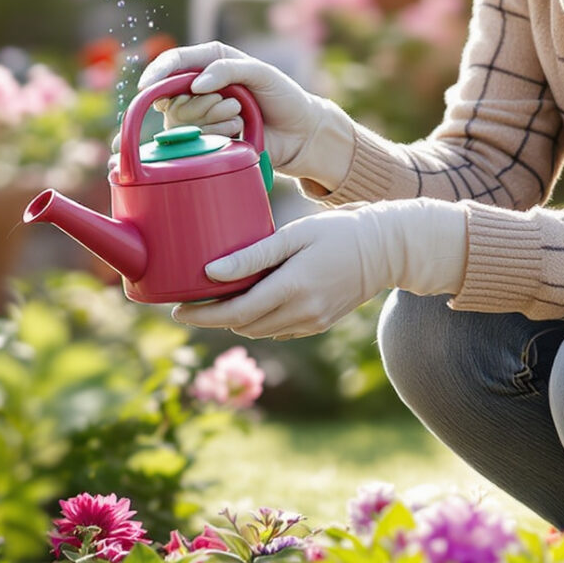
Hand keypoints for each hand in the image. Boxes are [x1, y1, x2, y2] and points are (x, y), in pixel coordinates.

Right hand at [140, 42, 356, 188]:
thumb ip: (227, 70)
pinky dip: (217, 135)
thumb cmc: (284, 96)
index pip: (174, 62)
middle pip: (172, 97)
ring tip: (240, 117)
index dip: (157, 73)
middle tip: (232, 103)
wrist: (301, 134)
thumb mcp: (261, 73)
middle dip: (201, 103)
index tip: (147, 87)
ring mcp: (202, 114)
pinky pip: (195, 141)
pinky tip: (238, 133)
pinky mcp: (207, 139)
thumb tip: (195, 84)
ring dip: (213, 119)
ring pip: (181, 121)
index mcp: (211, 62)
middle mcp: (201, 86)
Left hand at [171, 200, 467, 340]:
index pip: (234, 313)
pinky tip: (249, 300)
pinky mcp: (319, 323)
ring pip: (259, 330)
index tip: (177, 310)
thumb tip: (210, 272)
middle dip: (212, 318)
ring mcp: (312, 322)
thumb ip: (252, 255)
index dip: (202, 315)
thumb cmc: (338, 232)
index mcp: (292, 289)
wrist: (386, 249)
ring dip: (234, 319)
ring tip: (213, 299)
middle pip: (242, 325)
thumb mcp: (294, 235)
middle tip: (189, 300)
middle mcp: (301, 312)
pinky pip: (278, 329)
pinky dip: (258, 319)